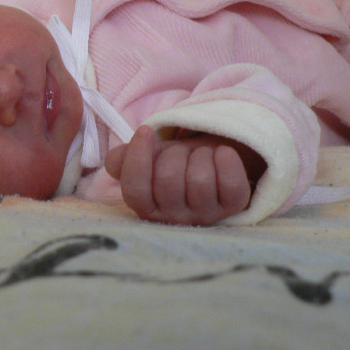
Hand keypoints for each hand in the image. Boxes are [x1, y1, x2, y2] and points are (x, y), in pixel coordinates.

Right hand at [105, 125, 257, 225]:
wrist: (210, 161)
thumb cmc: (173, 161)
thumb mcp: (146, 157)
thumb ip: (123, 159)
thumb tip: (115, 161)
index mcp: (148, 208)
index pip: (135, 191)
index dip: (137, 158)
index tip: (145, 131)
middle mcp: (175, 219)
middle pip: (168, 180)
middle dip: (174, 153)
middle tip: (180, 151)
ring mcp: (206, 216)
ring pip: (200, 180)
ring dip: (200, 155)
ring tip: (200, 155)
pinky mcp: (234, 208)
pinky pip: (231, 183)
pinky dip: (226, 159)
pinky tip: (221, 155)